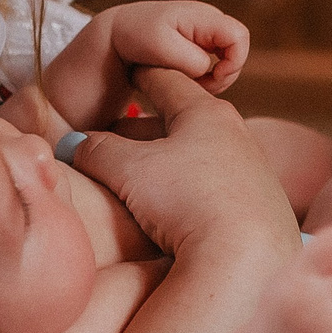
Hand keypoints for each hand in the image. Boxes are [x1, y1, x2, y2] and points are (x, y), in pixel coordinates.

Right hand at [68, 70, 294, 260]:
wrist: (247, 261)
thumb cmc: (189, 201)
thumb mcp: (131, 170)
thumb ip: (98, 150)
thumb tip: (76, 145)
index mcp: (207, 113)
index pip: (167, 79)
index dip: (139, 73)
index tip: (125, 71)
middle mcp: (235, 136)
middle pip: (179, 121)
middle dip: (142, 129)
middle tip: (110, 140)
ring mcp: (250, 173)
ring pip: (194, 157)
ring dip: (162, 163)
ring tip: (133, 180)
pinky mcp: (255, 209)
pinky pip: (209, 188)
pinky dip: (183, 190)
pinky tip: (168, 212)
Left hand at [103, 0, 249, 93]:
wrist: (116, 36)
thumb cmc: (134, 37)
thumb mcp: (159, 46)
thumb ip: (190, 59)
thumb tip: (208, 68)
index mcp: (203, 15)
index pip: (239, 37)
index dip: (233, 63)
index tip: (209, 79)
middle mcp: (209, 21)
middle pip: (237, 53)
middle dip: (221, 76)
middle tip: (192, 87)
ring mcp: (206, 33)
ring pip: (228, 64)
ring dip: (210, 81)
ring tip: (181, 84)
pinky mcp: (201, 46)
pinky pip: (216, 68)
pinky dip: (203, 81)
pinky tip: (182, 83)